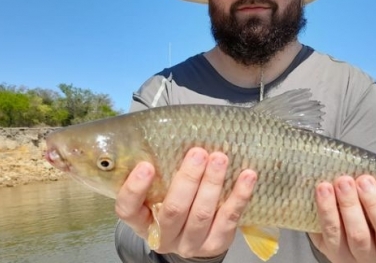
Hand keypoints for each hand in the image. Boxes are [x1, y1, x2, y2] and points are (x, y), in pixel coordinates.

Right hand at [114, 147, 256, 257]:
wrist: (194, 238)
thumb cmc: (174, 204)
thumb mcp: (158, 194)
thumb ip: (160, 173)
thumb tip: (170, 133)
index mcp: (142, 221)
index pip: (128, 209)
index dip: (135, 189)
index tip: (146, 166)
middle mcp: (164, 236)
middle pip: (173, 209)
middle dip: (188, 179)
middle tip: (198, 153)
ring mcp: (190, 243)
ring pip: (202, 214)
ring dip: (212, 183)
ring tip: (220, 158)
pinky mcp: (215, 243)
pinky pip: (229, 219)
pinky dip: (239, 195)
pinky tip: (247, 176)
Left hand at [309, 157, 375, 262]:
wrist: (341, 229)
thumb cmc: (372, 207)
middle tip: (364, 180)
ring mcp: (363, 256)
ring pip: (358, 237)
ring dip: (349, 207)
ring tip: (342, 182)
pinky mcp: (336, 254)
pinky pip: (331, 235)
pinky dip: (327, 211)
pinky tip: (323, 190)